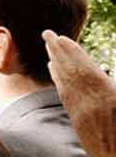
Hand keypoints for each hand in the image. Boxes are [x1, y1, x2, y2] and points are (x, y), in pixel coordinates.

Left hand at [48, 30, 115, 156]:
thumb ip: (112, 86)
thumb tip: (100, 72)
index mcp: (105, 95)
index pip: (82, 67)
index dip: (70, 51)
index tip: (58, 37)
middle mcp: (88, 102)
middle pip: (69, 72)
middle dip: (58, 52)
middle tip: (47, 34)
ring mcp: (81, 112)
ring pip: (66, 83)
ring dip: (58, 65)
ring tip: (51, 51)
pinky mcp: (79, 122)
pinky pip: (66, 96)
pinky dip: (61, 82)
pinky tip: (57, 75)